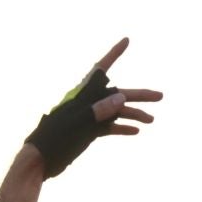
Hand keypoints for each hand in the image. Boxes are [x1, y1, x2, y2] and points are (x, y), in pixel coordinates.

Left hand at [23, 39, 162, 177]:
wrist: (41, 160)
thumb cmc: (54, 137)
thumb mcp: (77, 122)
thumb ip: (99, 110)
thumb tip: (121, 99)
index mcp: (82, 94)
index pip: (101, 69)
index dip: (114, 54)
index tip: (126, 41)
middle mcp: (88, 103)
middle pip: (117, 94)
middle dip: (139, 95)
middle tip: (160, 96)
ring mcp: (89, 117)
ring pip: (116, 112)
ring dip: (134, 115)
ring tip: (151, 120)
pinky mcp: (89, 132)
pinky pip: (109, 127)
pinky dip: (122, 128)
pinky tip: (135, 131)